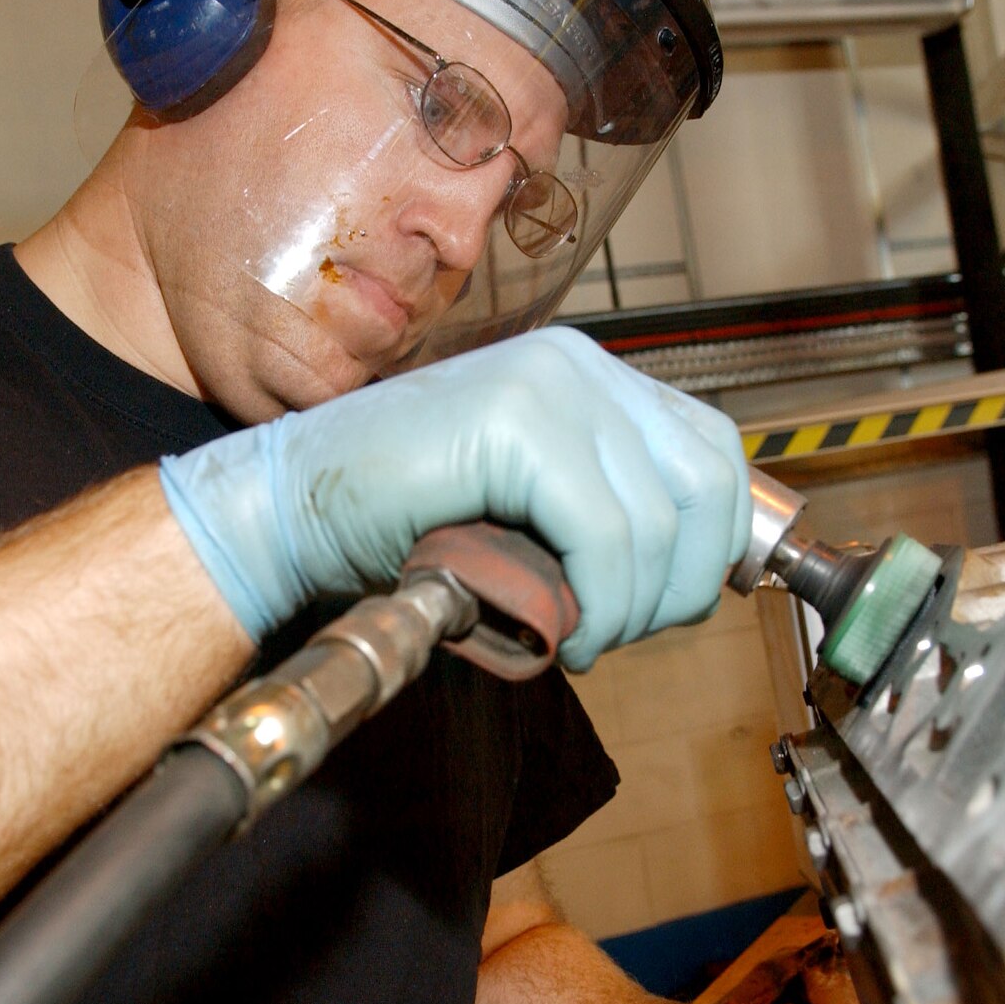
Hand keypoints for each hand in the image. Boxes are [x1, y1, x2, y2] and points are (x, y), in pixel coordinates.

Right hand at [158, 328, 749, 668]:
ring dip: (630, 606)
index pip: (713, 449)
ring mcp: (548, 383)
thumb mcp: (530, 510)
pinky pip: (603, 532)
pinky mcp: (514, 422)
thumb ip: (601, 511)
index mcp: (587, 374)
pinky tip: (563, 632)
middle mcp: (578, 364)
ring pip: (656, 519)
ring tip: (580, 639)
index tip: (675, 602)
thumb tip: (695, 570)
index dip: (714, 537)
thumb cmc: (400, 520)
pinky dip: (598, 600)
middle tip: (624, 632)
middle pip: (705, 480)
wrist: (291, 509)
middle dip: (684, 579)